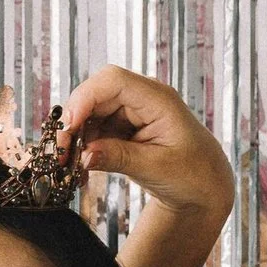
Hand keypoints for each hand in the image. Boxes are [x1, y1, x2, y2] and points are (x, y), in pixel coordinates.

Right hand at [58, 65, 233, 223]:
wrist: (205, 185)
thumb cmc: (192, 174)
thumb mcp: (156, 169)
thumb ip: (119, 158)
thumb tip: (83, 154)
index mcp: (158, 99)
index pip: (113, 81)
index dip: (85, 98)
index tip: (68, 127)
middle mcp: (143, 98)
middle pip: (96, 94)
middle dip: (74, 121)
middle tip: (61, 154)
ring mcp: (132, 111)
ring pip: (90, 112)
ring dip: (76, 137)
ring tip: (70, 167)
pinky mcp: (123, 126)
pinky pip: (95, 128)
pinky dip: (84, 146)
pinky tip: (80, 169)